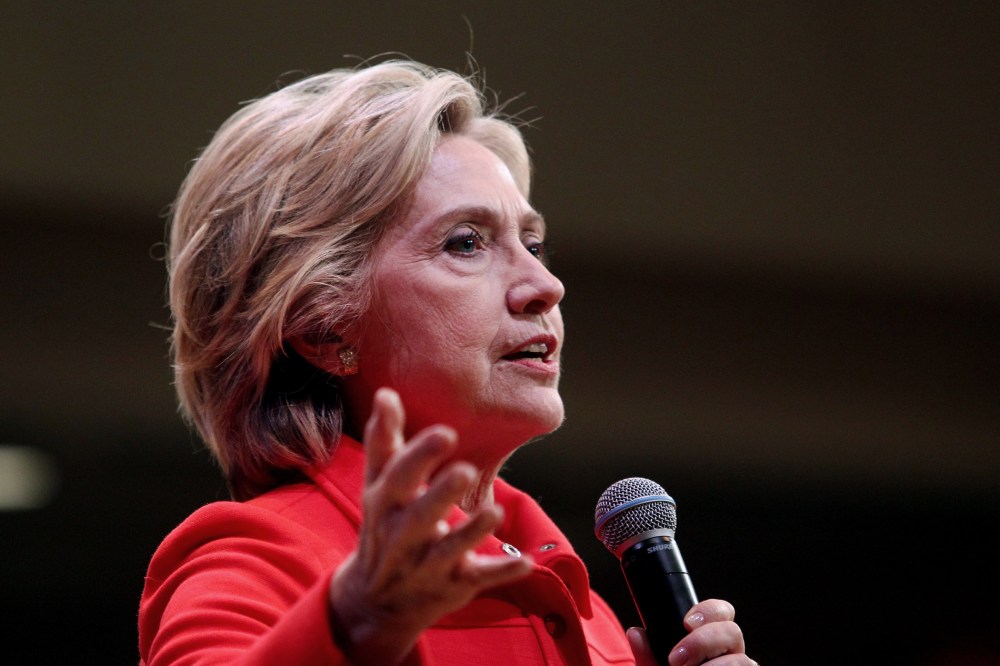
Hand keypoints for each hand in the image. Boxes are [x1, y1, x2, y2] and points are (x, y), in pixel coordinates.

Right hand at [328, 388, 532, 664]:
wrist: (375, 601)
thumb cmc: (384, 525)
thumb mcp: (378, 486)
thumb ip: (384, 440)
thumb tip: (386, 392)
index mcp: (385, 504)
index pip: (398, 477)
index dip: (419, 456)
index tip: (445, 432)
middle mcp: (403, 535)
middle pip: (420, 516)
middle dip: (441, 495)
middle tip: (464, 470)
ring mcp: (428, 564)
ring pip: (449, 550)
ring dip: (472, 533)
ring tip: (494, 513)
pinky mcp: (453, 585)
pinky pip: (479, 578)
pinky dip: (503, 572)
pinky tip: (528, 562)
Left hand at [627, 599, 757, 665]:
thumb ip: (648, 657)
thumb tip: (636, 633)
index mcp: (712, 643)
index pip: (722, 613)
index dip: (709, 610)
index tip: (686, 622)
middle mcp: (731, 656)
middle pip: (733, 631)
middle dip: (702, 641)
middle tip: (676, 660)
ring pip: (743, 660)